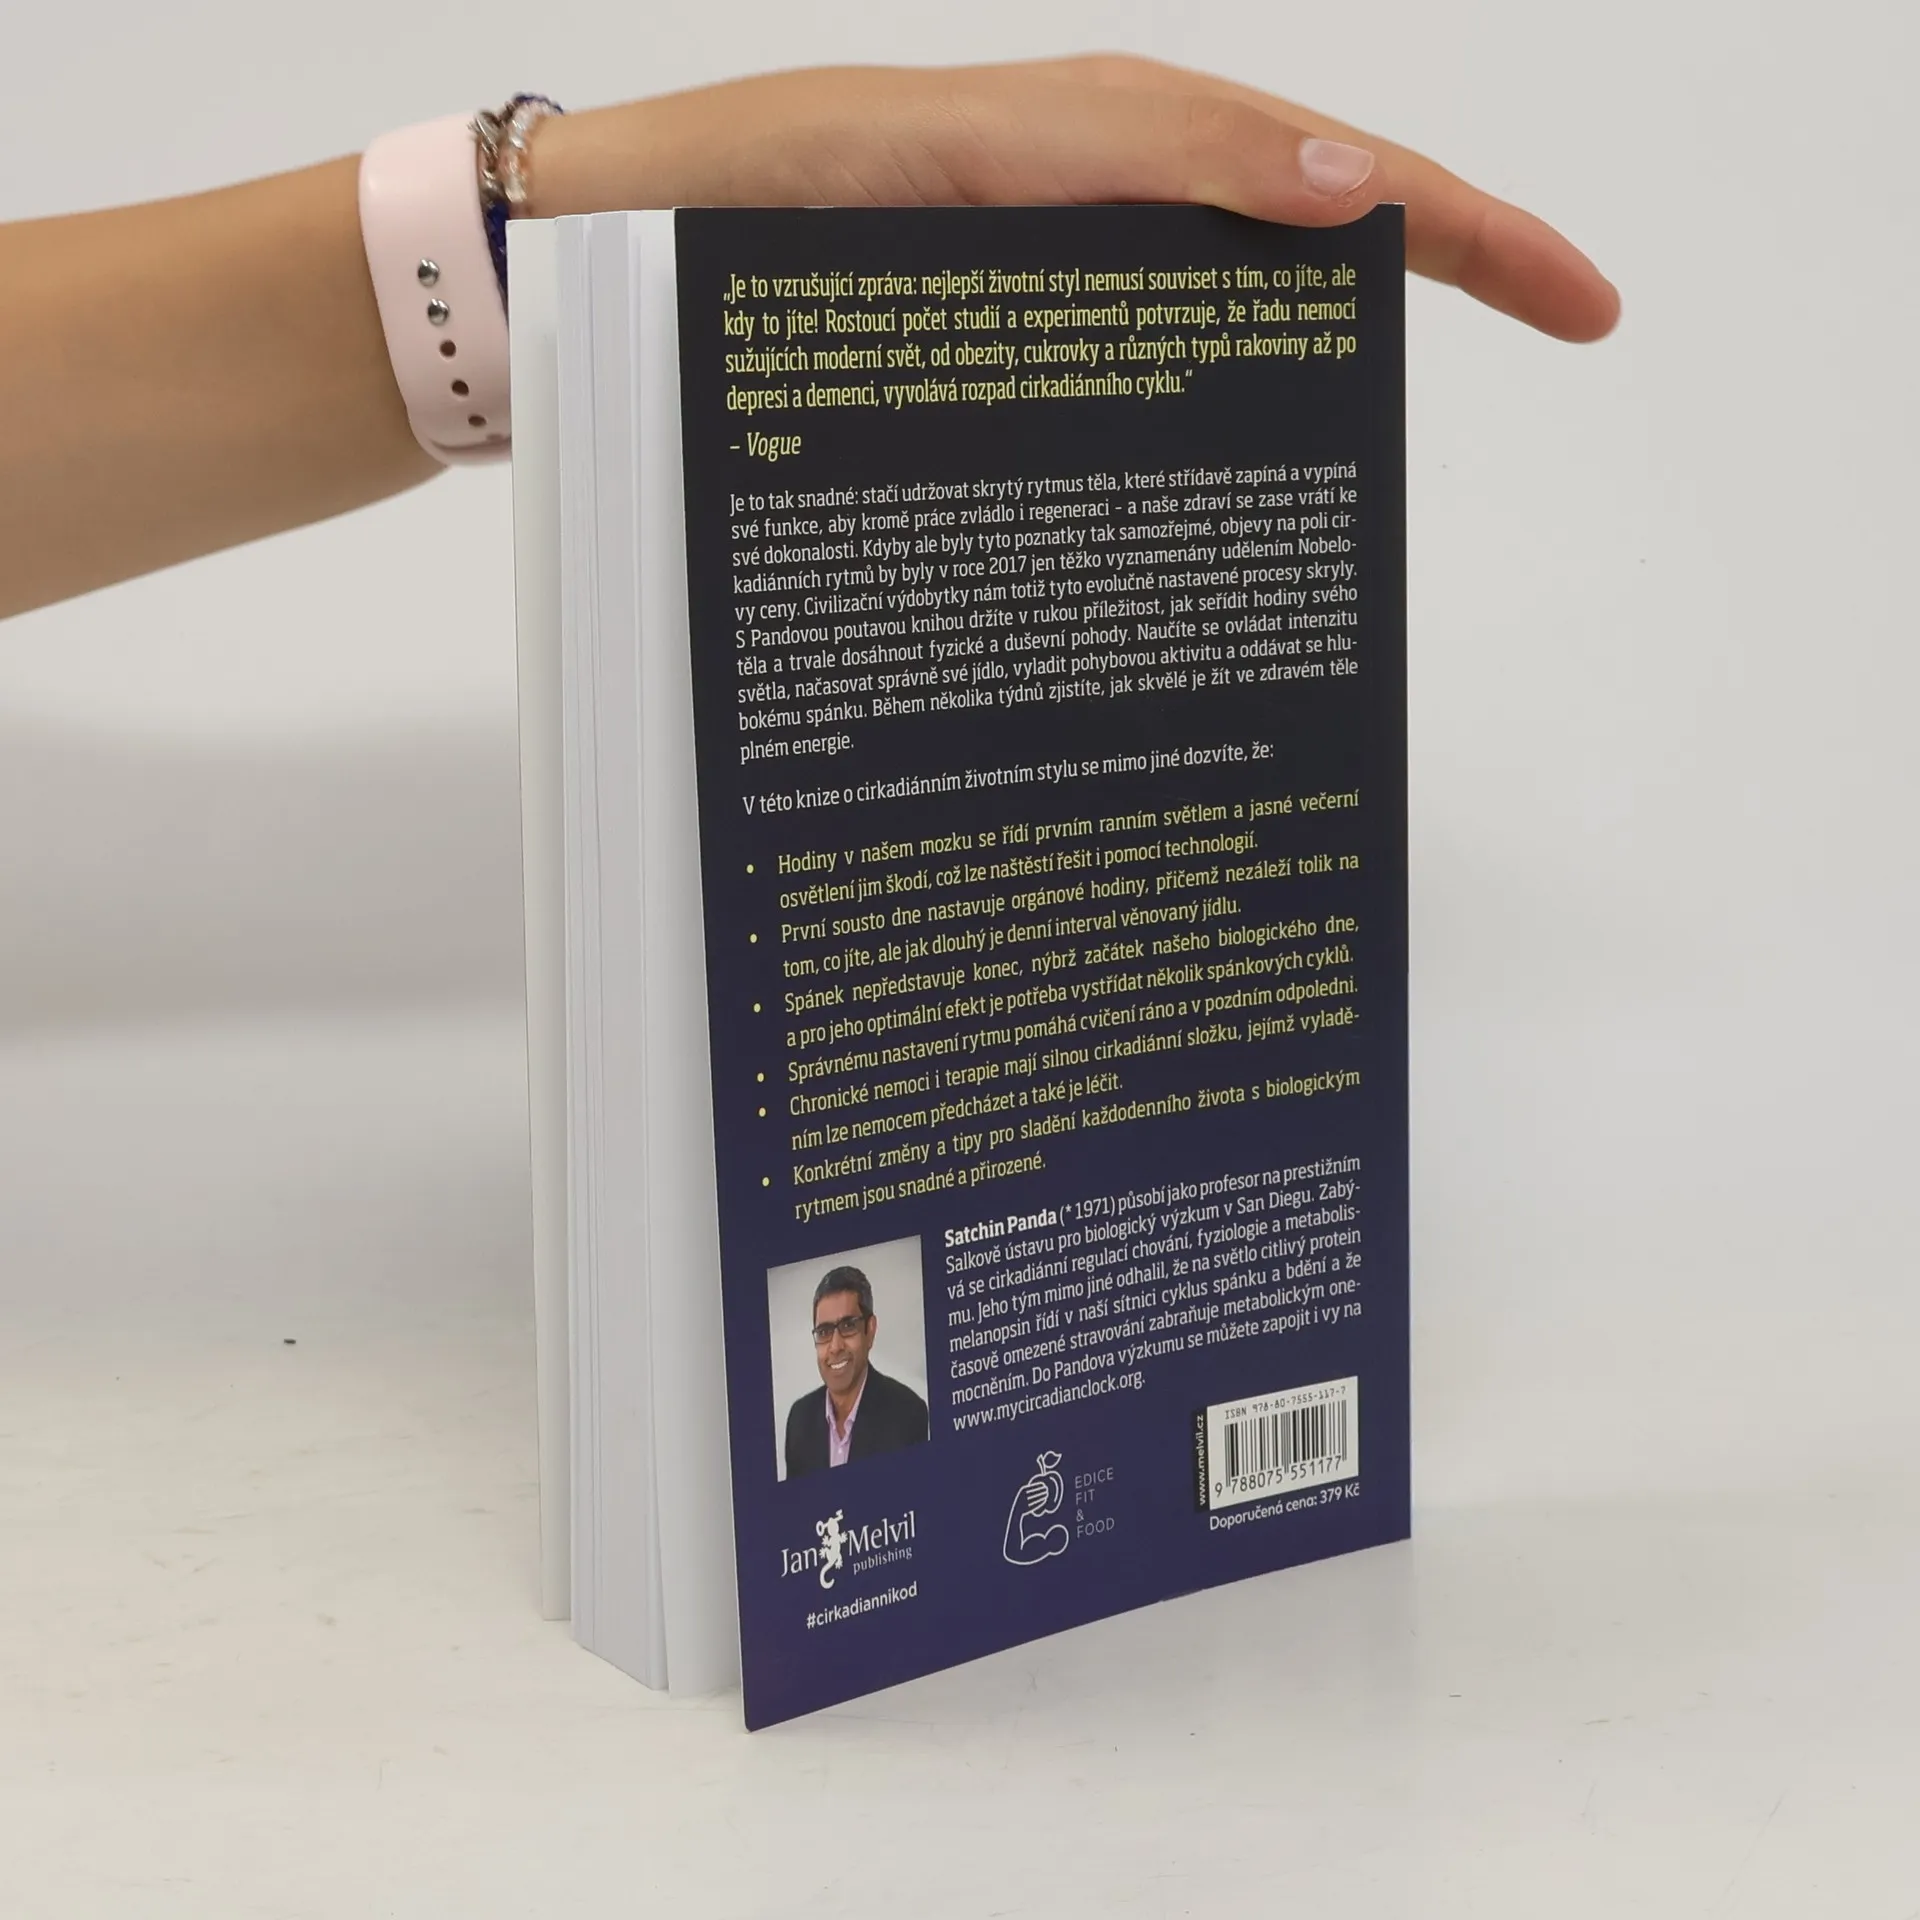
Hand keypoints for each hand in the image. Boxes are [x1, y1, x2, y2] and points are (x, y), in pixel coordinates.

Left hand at [535, 56, 1616, 342]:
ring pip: (1215, 323)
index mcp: (1098, 147)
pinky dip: (1192, 421)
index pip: (1326, 170)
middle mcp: (1085, 215)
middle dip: (1433, 271)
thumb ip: (1133, 157)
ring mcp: (1041, 292)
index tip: (1581, 300)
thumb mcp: (949, 151)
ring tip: (1397, 450)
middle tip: (1558, 328)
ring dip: (1315, 369)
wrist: (591, 271)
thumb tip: (1345, 186)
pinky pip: (1119, 383)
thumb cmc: (743, 201)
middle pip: (1297, 232)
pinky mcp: (986, 361)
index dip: (1465, 226)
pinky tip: (1224, 482)